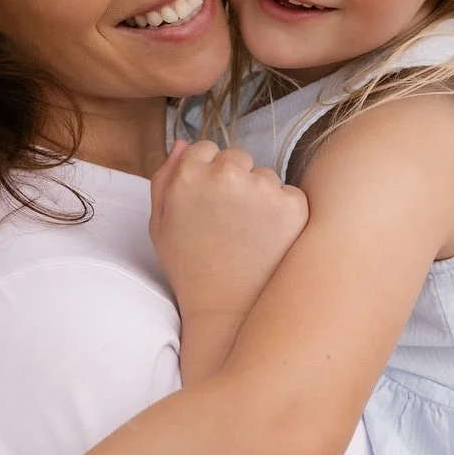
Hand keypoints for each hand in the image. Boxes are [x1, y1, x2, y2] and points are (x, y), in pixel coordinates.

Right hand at [149, 140, 308, 323]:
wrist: (227, 311)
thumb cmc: (190, 268)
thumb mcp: (160, 224)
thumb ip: (164, 178)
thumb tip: (183, 142)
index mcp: (189, 174)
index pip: (205, 148)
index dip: (206, 176)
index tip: (208, 203)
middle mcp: (225, 174)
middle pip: (237, 158)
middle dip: (235, 181)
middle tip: (229, 221)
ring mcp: (262, 188)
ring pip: (264, 176)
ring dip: (260, 196)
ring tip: (249, 236)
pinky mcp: (293, 205)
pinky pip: (289, 194)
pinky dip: (284, 213)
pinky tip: (268, 241)